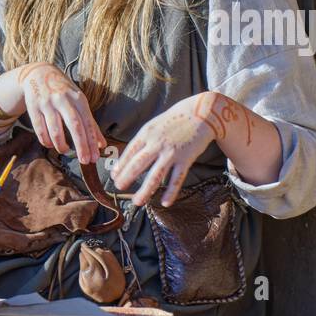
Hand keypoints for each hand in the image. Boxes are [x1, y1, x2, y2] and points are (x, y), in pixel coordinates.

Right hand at [13, 62, 104, 163]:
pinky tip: (50, 145)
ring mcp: (48, 103)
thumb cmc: (64, 91)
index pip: (88, 123)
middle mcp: (64, 99)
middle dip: (81, 145)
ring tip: (65, 150)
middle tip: (85, 160)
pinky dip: (46, 140)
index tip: (95, 156)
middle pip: (75, 126)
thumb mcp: (79, 102)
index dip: (92, 141)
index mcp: (78, 98)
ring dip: (61, 144)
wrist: (39, 74)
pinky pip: (40, 129)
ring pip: (55, 130)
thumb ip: (91, 123)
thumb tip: (101, 144)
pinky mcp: (34, 107)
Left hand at [110, 92, 220, 206]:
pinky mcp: (186, 159)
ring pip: (155, 176)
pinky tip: (165, 202)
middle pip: (138, 165)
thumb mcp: (154, 125)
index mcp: (147, 133)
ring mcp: (171, 153)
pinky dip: (171, 192)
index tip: (114, 176)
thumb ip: (143, 140)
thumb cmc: (176, 118)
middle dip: (126, 178)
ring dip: (145, 191)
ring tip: (137, 201)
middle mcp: (157, 144)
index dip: (121, 166)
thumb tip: (130, 156)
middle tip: (119, 188)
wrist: (201, 112)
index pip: (129, 152)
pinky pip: (176, 179)